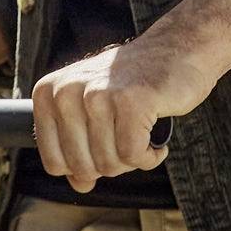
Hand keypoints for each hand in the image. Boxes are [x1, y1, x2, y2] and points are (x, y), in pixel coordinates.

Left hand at [31, 35, 213, 189]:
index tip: (103, 148)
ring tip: (142, 136)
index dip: (82, 168)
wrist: (182, 44)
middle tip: (129, 143)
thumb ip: (78, 150)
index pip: (55, 163)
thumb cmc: (135, 82)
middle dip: (110, 165)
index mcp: (47, 93)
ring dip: (131, 161)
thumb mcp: (93, 111)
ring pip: (107, 163)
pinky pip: (133, 155)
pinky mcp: (133, 101)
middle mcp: (66, 92)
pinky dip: (149, 158)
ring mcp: (99, 95)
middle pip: (81, 167)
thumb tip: (80, 186)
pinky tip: (157, 146)